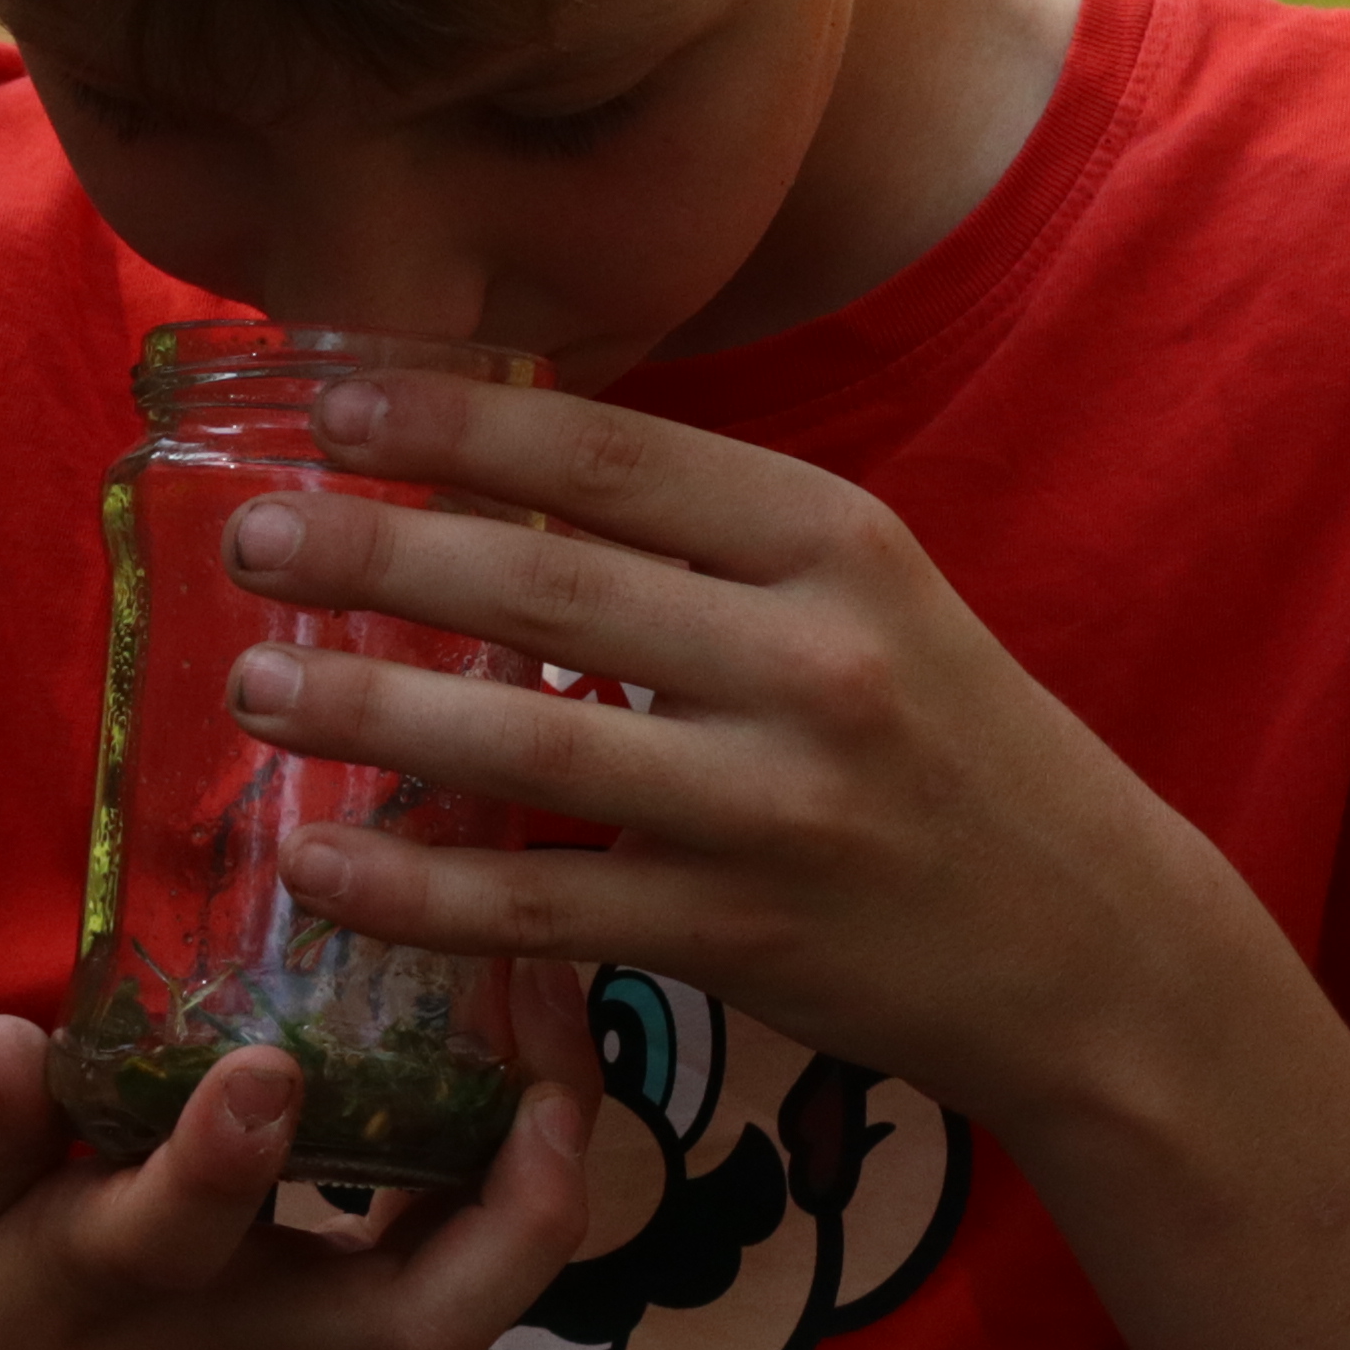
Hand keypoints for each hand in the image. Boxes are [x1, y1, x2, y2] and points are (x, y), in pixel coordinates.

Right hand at [0, 1010, 590, 1349]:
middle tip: (550, 1037)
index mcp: (97, 1295)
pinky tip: (502, 1096)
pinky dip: (480, 1211)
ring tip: (552, 1032)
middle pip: (423, 1313)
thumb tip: (7, 1035)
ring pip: (456, 1310)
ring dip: (531, 1186)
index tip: (268, 1068)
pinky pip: (426, 1305)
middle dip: (519, 1191)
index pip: (175, 1232)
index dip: (223, 1153)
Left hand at [208, 369, 1258, 1136]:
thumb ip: (710, 546)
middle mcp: (812, 662)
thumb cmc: (952, 749)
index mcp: (839, 544)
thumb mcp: (868, 603)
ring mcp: (775, 806)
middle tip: (248, 536)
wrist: (1101, 948)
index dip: (460, 426)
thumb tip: (493, 482)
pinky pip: (541, 907)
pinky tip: (319, 861)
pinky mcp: (742, 936)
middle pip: (549, 590)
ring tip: (256, 686)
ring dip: (369, 714)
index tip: (329, 402)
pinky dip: (418, 888)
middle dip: (377, 556)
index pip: (617, 461)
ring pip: (528, 750)